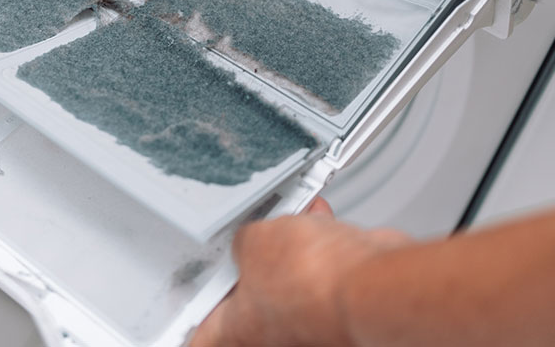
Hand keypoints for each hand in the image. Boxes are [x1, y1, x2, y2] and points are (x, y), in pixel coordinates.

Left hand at [191, 199, 411, 346]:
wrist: (378, 286)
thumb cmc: (315, 282)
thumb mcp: (253, 241)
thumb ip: (243, 241)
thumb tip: (251, 240)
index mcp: (239, 332)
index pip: (198, 339)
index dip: (186, 323)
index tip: (176, 317)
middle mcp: (275, 339)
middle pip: (247, 303)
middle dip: (249, 265)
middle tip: (245, 242)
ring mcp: (310, 327)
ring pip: (289, 286)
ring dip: (291, 251)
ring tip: (295, 219)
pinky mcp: (339, 311)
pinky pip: (321, 277)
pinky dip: (322, 250)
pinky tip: (322, 222)